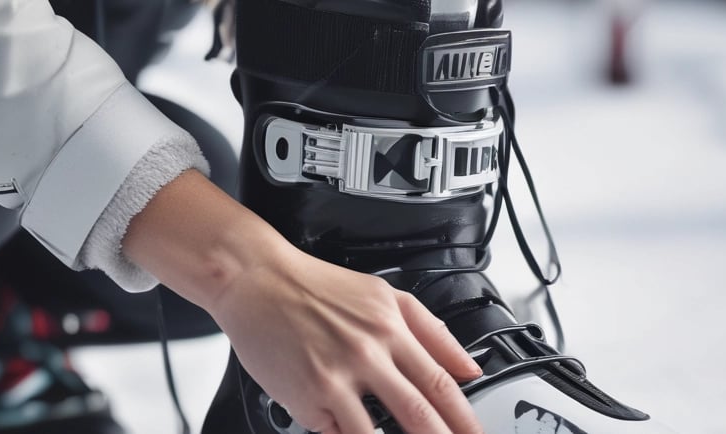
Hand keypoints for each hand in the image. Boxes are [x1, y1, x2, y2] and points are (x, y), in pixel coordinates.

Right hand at [123, 170, 483, 432]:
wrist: (256, 279)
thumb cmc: (316, 286)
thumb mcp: (384, 294)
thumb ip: (432, 330)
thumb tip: (469, 366)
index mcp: (391, 327)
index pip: (442, 382)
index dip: (466, 419)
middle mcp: (368, 352)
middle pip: (420, 413)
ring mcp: (336, 377)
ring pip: (376, 433)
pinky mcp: (307, 396)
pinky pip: (337, 432)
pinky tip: (353, 428)